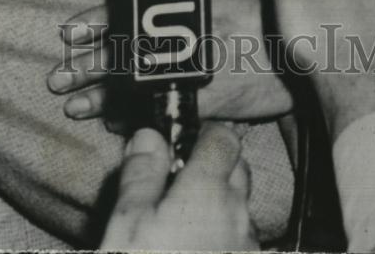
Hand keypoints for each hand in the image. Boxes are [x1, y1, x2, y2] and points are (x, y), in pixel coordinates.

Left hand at [50, 0, 292, 122]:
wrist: (304, 34)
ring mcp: (193, 70)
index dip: (93, 25)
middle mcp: (181, 37)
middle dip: (87, 68)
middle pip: (122, 53)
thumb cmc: (269, 1)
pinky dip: (139, 116)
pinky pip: (166, 110)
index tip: (67, 34)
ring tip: (76, 105)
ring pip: (137, 86)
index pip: (125, 14)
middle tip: (57, 78)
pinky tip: (117, 123)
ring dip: (103, 96)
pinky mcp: (210, 100)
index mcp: (181, 5)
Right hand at [101, 124, 255, 251]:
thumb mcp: (127, 223)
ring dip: (220, 204)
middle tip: (177, 180)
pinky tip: (195, 248)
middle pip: (237, 169)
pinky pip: (241, 241)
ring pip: (241, 208)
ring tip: (183, 220)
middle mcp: (238, 215)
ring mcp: (247, 248)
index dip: (204, 133)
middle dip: (214, 166)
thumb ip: (141, 173)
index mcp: (208, 192)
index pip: (223, 138)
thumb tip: (149, 136)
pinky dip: (224, 236)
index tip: (181, 142)